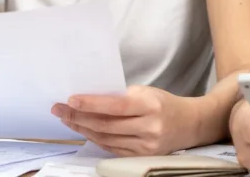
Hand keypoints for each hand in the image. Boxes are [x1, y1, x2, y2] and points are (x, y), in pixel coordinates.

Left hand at [51, 86, 192, 156]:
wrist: (189, 124)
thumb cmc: (164, 103)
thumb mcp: (146, 92)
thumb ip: (121, 97)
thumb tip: (89, 99)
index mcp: (150, 105)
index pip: (115, 106)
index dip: (91, 104)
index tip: (71, 100)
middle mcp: (149, 127)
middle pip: (106, 125)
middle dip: (79, 117)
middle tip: (60, 109)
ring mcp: (145, 146)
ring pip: (105, 138)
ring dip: (83, 129)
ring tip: (68, 119)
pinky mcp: (141, 157)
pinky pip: (112, 148)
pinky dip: (96, 139)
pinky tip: (84, 130)